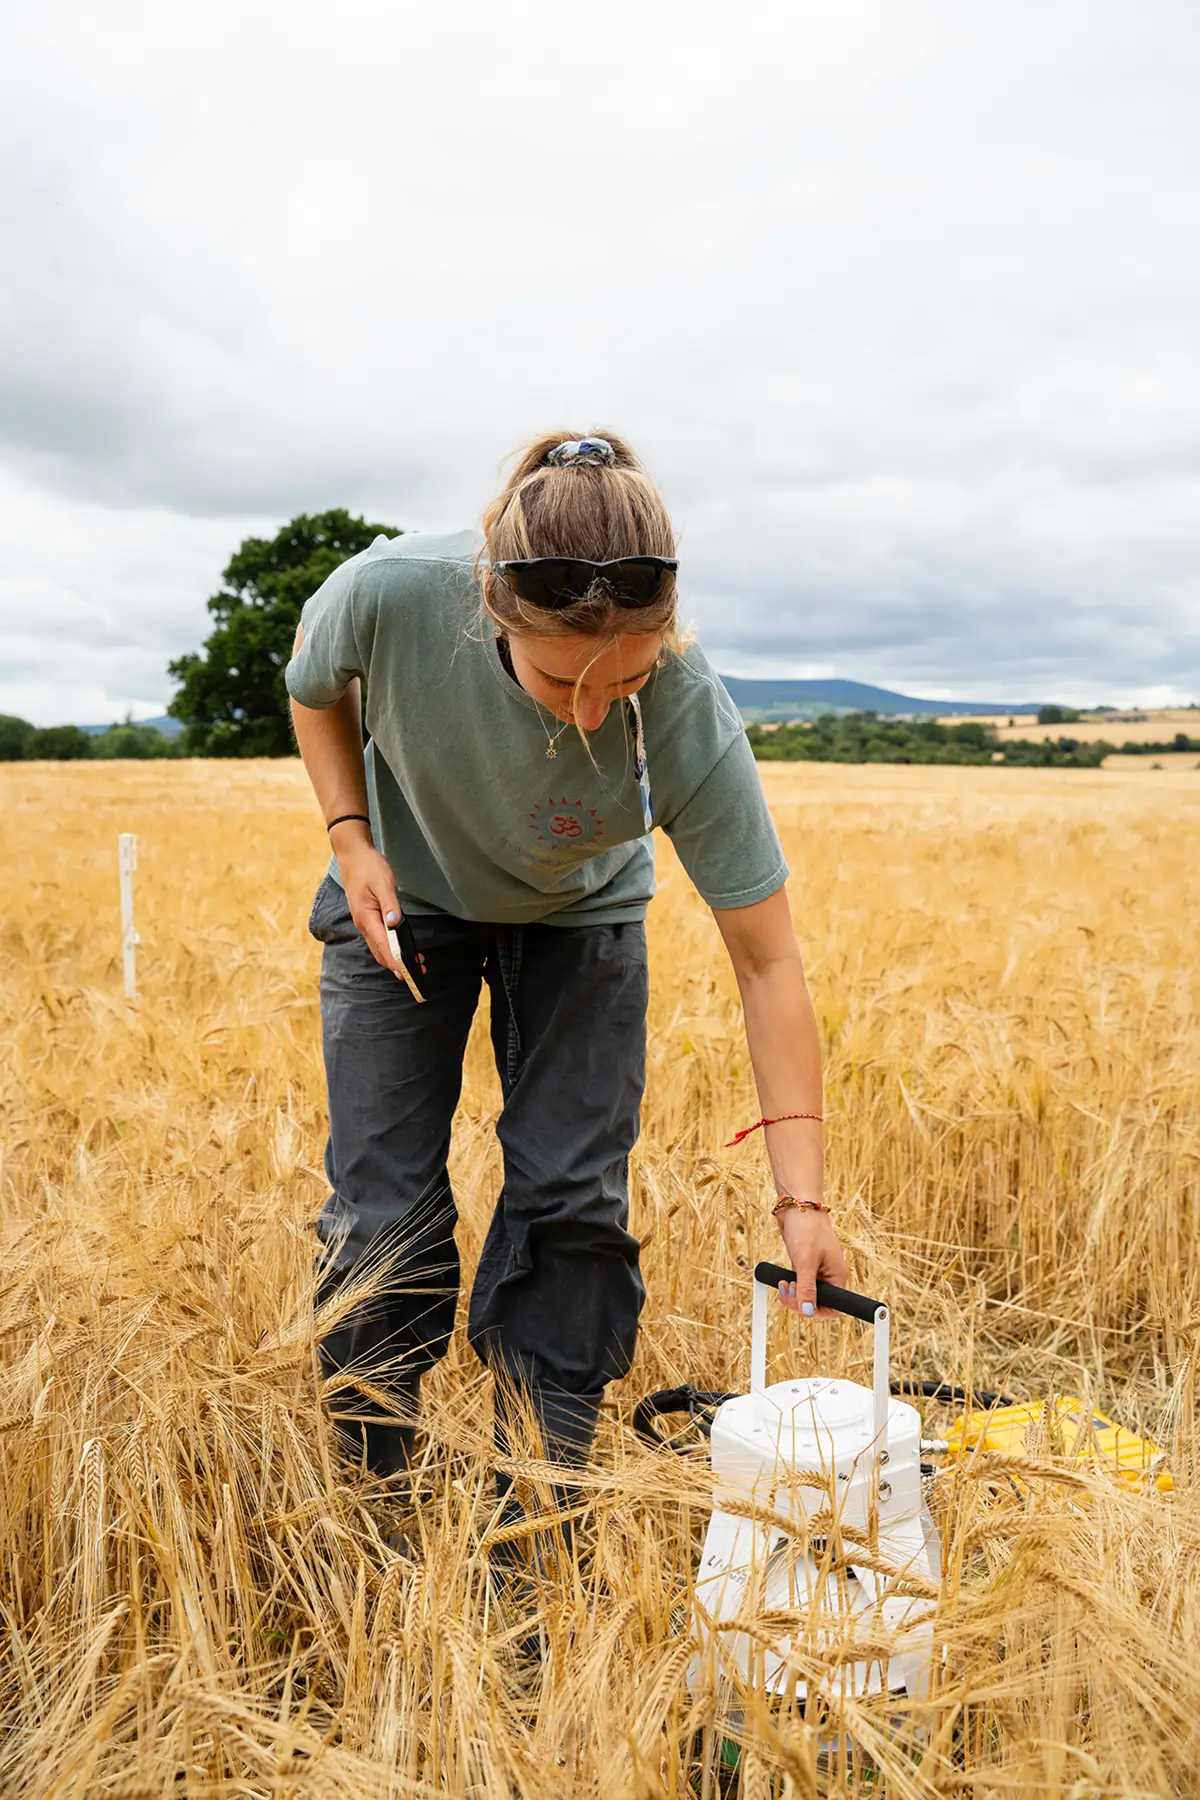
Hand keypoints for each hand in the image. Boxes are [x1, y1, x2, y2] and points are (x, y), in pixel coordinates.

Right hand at [337, 840, 402, 970]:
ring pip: (378, 946)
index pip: (382, 945)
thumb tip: (394, 924)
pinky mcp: (367, 916)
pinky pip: (378, 938)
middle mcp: (363, 923)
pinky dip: (390, 946)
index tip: (407, 973)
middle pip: (380, 951)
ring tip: (414, 964)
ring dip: (394, 957)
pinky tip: (402, 948)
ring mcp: (364, 921)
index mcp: (366, 917)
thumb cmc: (368, 867)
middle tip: (418, 972)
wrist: (352, 854)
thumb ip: (390, 905)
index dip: (395, 960)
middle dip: (397, 964)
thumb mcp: (383, 883)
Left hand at [775, 1206, 849, 1319]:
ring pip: (806, 1294)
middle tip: (787, 1292)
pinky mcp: (805, 1264)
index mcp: (837, 1275)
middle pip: (818, 1303)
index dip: (817, 1311)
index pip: (834, 1307)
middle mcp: (829, 1275)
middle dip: (801, 1302)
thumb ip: (806, 1287)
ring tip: (784, 1284)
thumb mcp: (805, 1260)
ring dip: (794, 1294)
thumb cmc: (807, 1227)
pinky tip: (783, 1280)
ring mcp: (817, 1270)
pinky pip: (800, 1283)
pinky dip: (791, 1286)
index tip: (801, 1306)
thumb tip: (807, 1311)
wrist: (797, 1204)